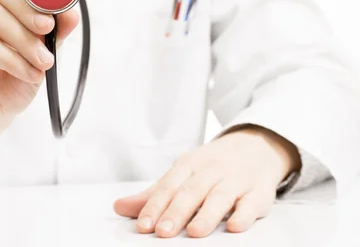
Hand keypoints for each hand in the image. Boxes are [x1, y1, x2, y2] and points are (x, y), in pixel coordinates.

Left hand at [114, 126, 301, 237]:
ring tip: (193, 232)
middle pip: (191, 191)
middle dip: (176, 212)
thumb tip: (119, 207)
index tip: (143, 225)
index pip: (168, 186)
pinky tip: (235, 226)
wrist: (256, 146)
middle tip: (163, 232)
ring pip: (220, 197)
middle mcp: (211, 171)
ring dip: (207, 215)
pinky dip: (244, 214)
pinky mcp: (259, 191)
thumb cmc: (212, 166)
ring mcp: (236, 180)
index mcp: (189, 165)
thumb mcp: (182, 173)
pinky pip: (252, 202)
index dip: (154, 205)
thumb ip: (153, 194)